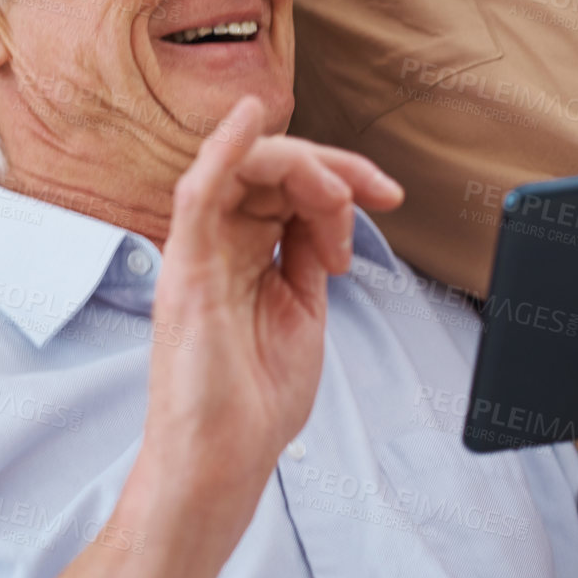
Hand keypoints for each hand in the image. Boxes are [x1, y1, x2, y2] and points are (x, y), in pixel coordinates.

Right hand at [140, 95, 402, 546]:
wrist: (225, 460)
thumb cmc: (254, 401)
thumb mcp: (301, 312)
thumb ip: (306, 256)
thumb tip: (329, 217)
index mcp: (242, 252)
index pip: (288, 186)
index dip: (343, 178)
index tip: (390, 198)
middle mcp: (216, 242)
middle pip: (271, 169)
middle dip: (337, 168)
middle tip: (380, 195)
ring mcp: (198, 252)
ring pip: (244, 168)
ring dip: (305, 168)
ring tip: (342, 203)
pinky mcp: (186, 269)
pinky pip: (197, 192)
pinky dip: (224, 148)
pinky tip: (251, 118)